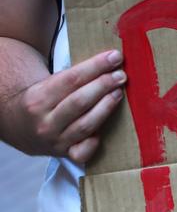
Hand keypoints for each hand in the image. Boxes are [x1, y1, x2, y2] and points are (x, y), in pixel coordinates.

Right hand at [8, 49, 125, 163]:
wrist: (20, 128)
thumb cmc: (42, 102)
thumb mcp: (46, 85)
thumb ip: (72, 78)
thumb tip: (107, 62)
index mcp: (38, 98)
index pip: (71, 79)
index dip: (95, 67)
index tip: (114, 57)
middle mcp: (45, 121)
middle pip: (80, 101)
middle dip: (103, 85)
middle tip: (120, 75)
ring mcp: (55, 140)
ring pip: (85, 124)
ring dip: (106, 107)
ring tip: (119, 92)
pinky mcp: (65, 154)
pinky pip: (83, 152)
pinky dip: (95, 141)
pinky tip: (105, 130)